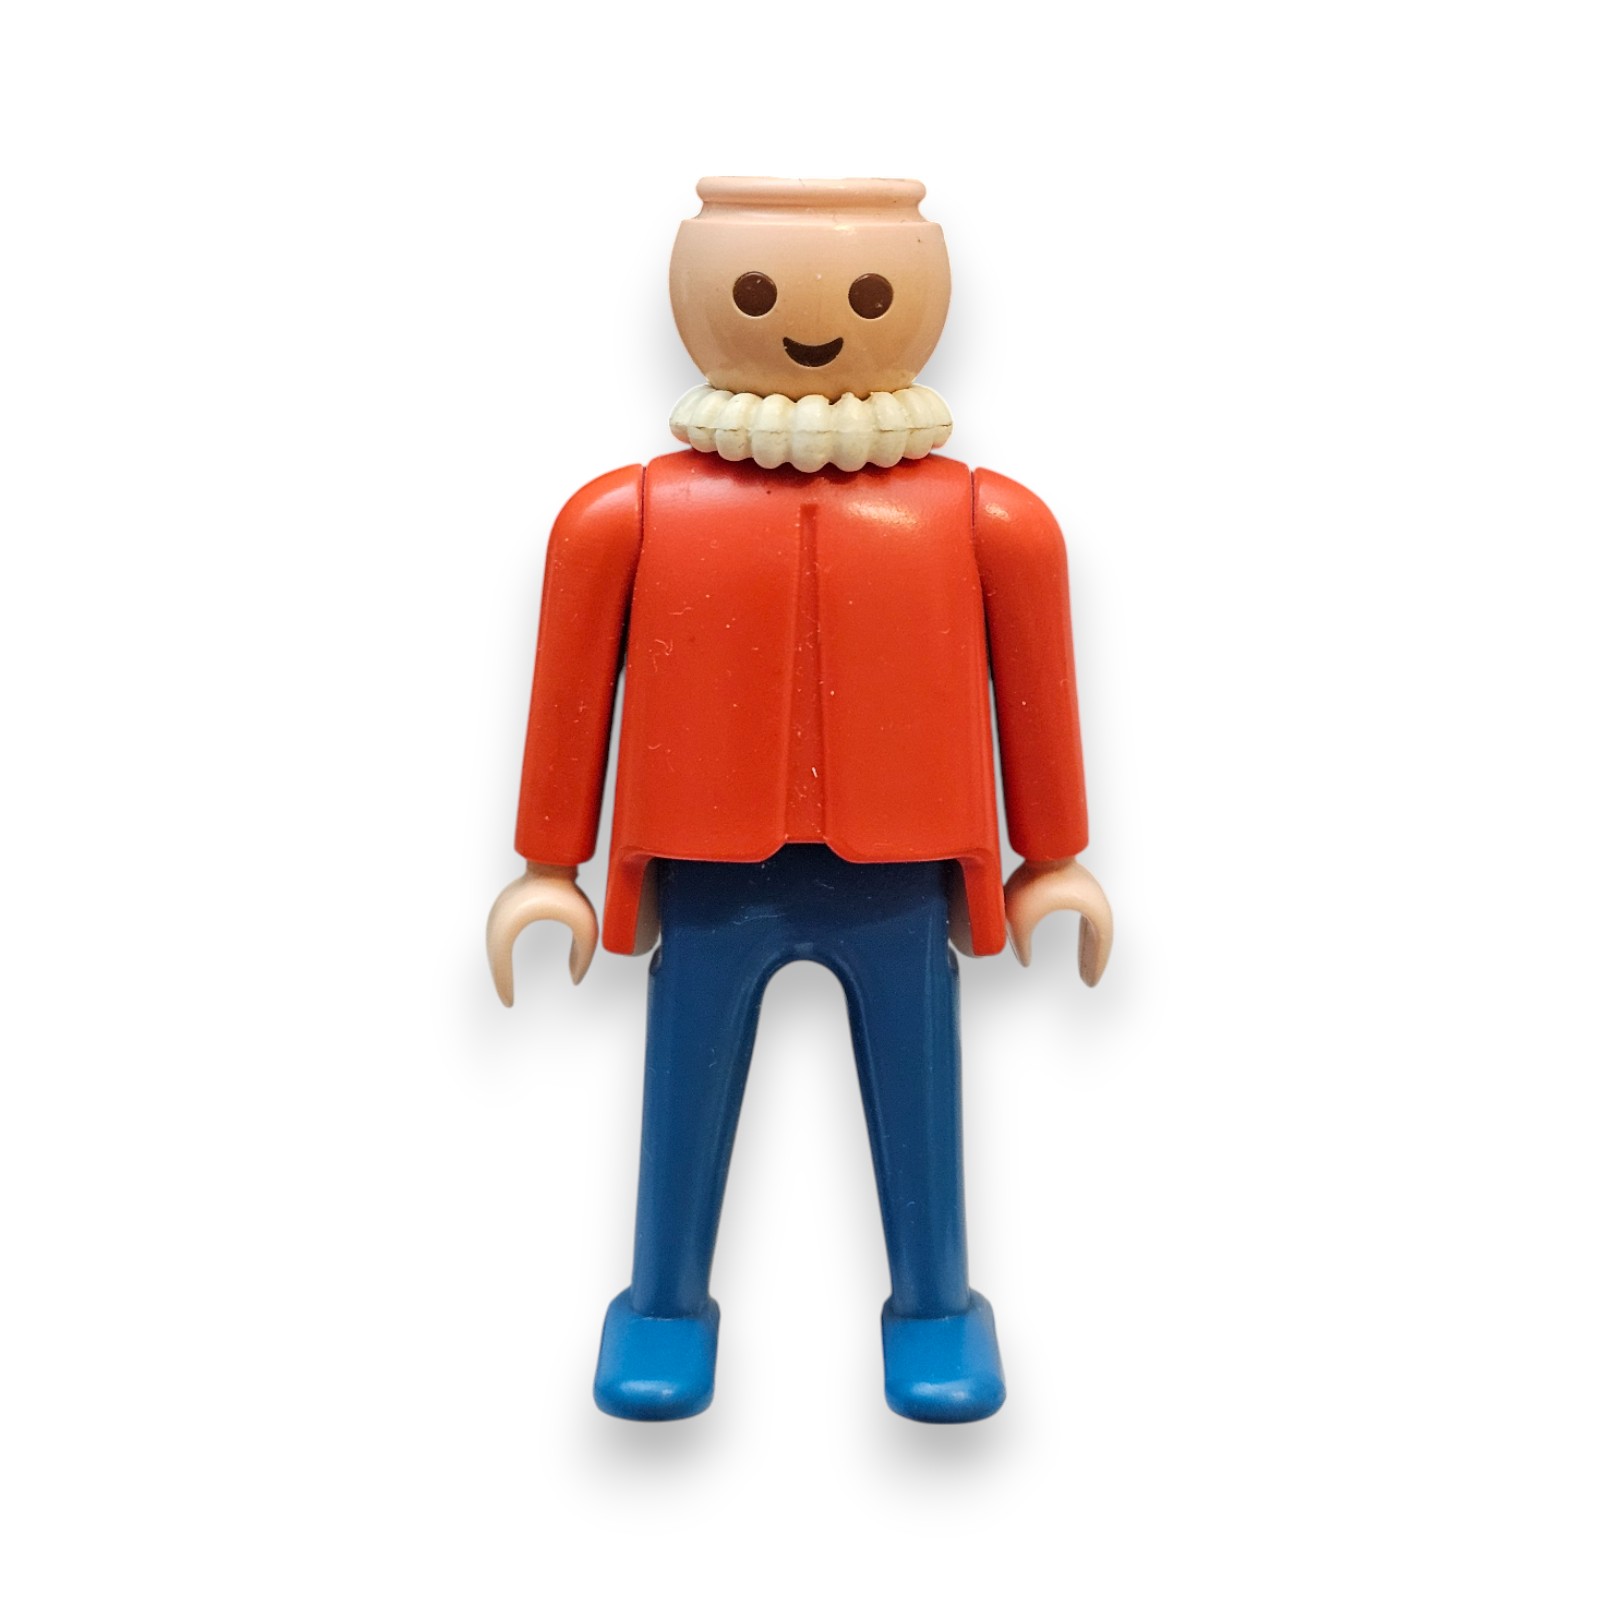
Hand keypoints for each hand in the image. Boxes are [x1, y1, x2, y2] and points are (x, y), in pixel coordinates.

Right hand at [486, 863, 598, 1005]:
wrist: (551, 863)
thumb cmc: (569, 893)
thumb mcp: (585, 925)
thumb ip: (585, 954)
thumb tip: (575, 980)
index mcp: (512, 922)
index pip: (501, 962)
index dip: (503, 985)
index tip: (510, 1003)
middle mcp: (497, 918)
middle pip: (493, 959)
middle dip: (499, 982)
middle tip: (508, 1002)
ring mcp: (496, 913)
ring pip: (493, 949)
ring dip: (498, 968)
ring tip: (506, 989)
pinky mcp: (500, 910)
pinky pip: (496, 939)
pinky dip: (499, 956)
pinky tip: (505, 968)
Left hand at [1004, 858, 1112, 986]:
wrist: (1039, 847)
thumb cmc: (1033, 879)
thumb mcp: (1021, 918)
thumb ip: (1021, 943)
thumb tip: (1024, 961)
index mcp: (1093, 910)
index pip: (1101, 944)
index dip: (1095, 964)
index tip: (1090, 983)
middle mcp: (1096, 901)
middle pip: (1100, 940)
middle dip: (1093, 961)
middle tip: (1088, 981)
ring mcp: (1089, 893)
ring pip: (1095, 931)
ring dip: (1089, 949)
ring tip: (1084, 970)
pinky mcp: (1079, 888)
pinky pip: (1087, 920)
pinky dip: (1085, 937)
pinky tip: (1082, 946)